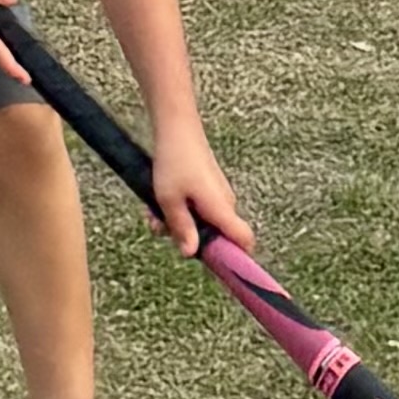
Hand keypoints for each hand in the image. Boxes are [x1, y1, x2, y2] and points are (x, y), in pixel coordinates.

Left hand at [142, 121, 248, 259]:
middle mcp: (225, 203)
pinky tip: (159, 200)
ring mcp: (217, 195)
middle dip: (188, 239)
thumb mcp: (169, 200)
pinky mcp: (208, 187)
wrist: (177, 127)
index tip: (220, 270)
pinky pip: (197, 209)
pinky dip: (179, 209)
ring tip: (153, 211)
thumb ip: (182, 229)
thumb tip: (191, 254)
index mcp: (221, 209)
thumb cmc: (174, 161)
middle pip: (215, 237)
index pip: (244, 241)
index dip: (237, 259)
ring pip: (201, 223)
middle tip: (161, 228)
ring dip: (177, 223)